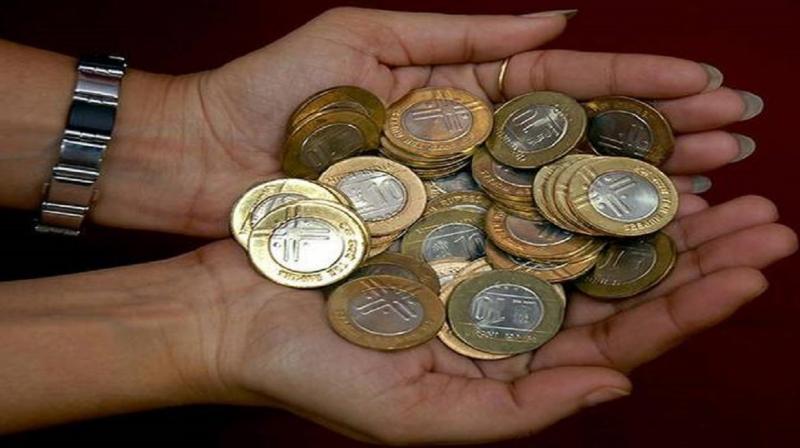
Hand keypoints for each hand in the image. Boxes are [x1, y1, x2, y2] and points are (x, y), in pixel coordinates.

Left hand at [97, 7, 760, 235]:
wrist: (208, 165)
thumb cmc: (277, 95)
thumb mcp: (367, 36)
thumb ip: (462, 33)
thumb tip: (565, 18)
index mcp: (466, 101)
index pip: (573, 92)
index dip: (642, 90)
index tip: (710, 90)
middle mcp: (474, 160)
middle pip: (586, 153)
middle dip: (668, 148)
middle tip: (746, 148)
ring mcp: (456, 211)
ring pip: (564, 210)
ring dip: (643, 206)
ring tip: (724, 206)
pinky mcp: (430, 257)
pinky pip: (513, 258)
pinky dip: (574, 256)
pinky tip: (638, 257)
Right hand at [177, 195, 794, 443]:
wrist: (238, 313)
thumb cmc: (318, 377)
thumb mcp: (419, 418)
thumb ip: (519, 412)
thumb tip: (614, 390)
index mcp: (512, 356)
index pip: (622, 336)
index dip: (691, 307)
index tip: (753, 272)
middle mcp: (508, 298)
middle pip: (622, 274)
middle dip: (701, 249)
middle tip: (771, 218)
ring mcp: (481, 244)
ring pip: (587, 219)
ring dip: (655, 196)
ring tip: (723, 168)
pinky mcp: (449, 199)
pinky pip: (524, 176)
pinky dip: (575, 159)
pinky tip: (625, 141)